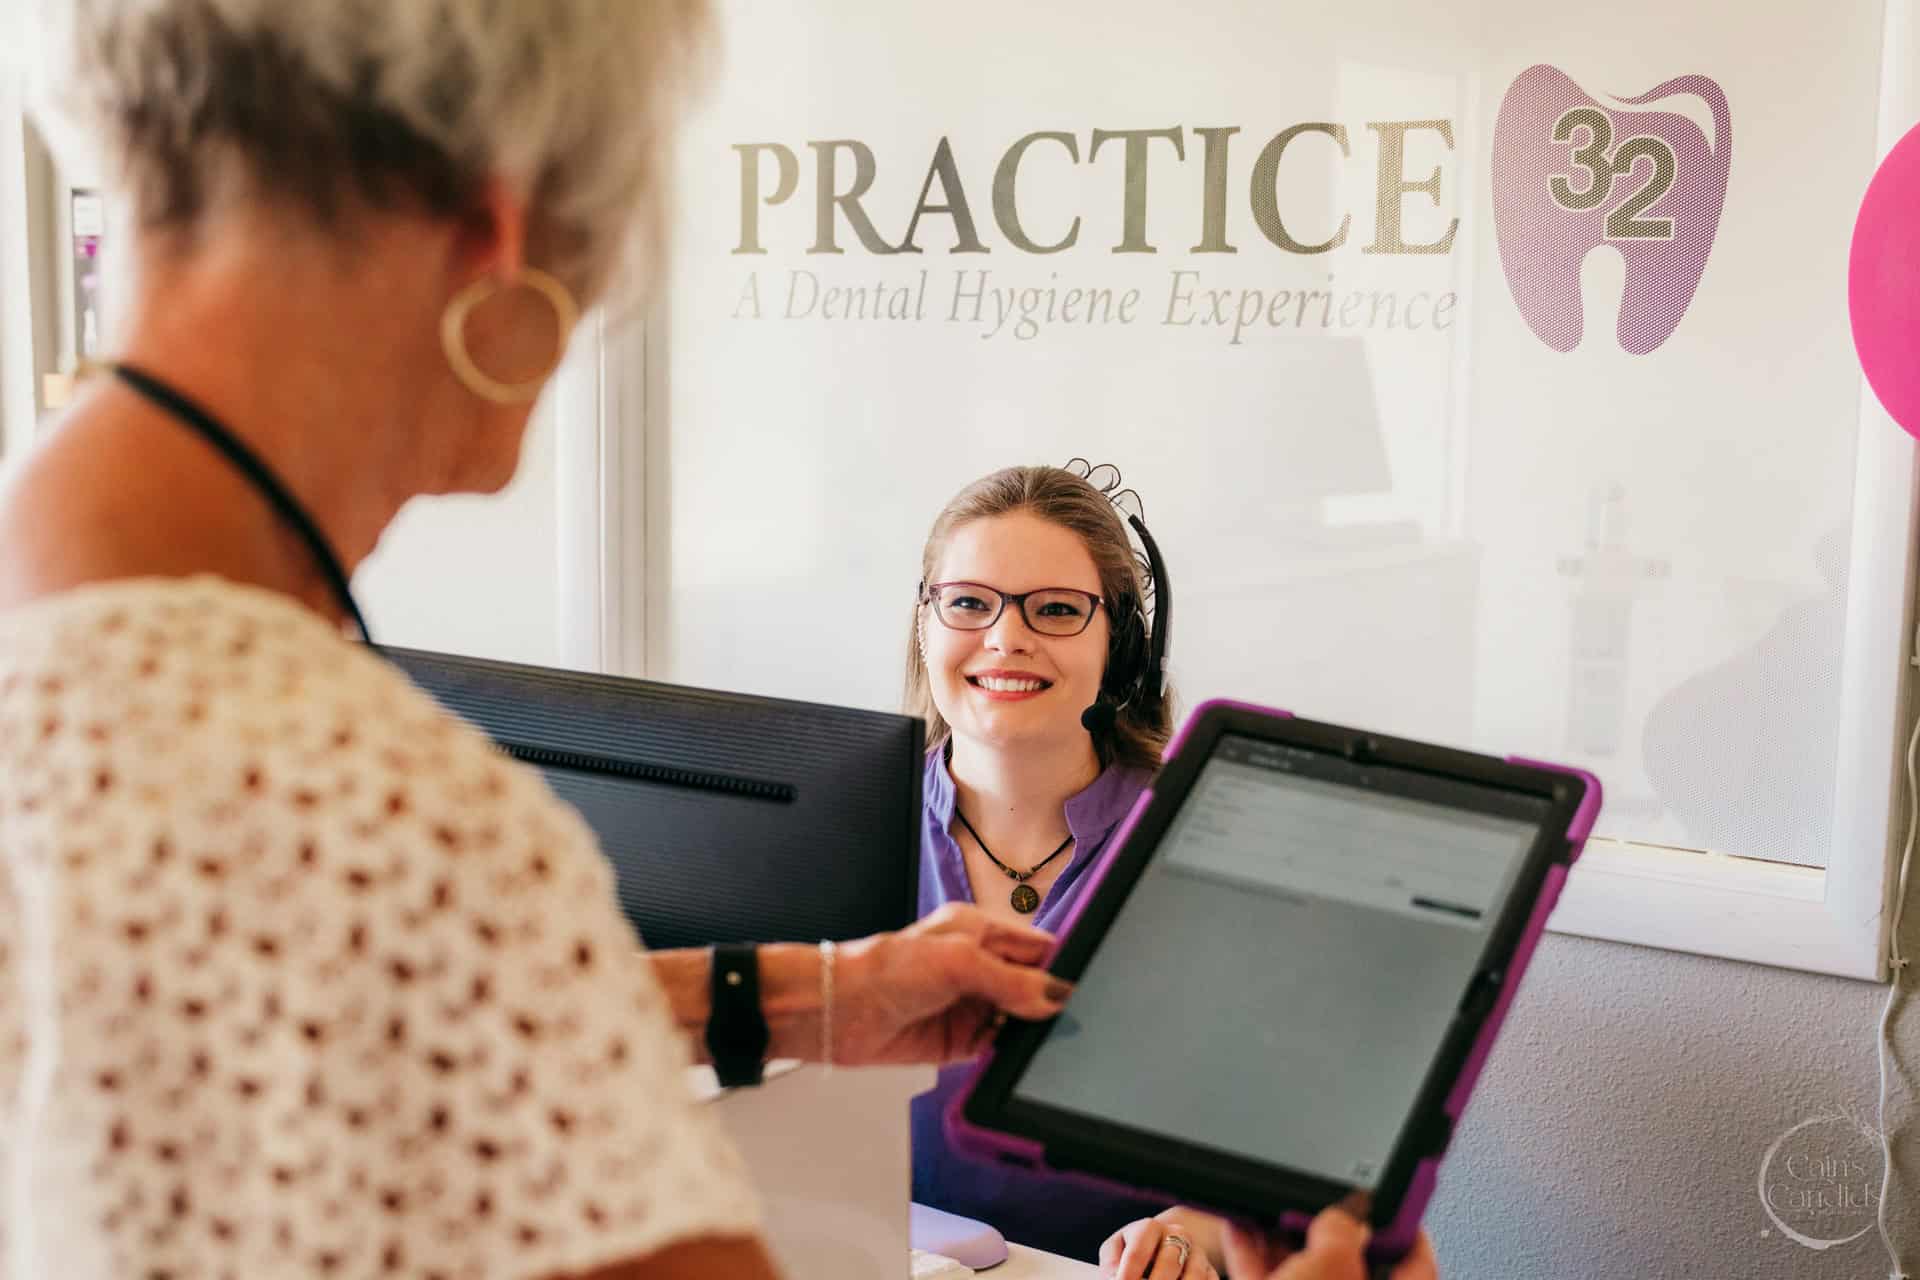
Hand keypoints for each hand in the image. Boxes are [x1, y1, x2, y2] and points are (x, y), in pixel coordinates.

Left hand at [829, 903, 1070, 1064]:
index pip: (1036, 947)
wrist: (837, 1010)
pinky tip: (1017, 1056)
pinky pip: (997, 1049)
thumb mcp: (958, 962)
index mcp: (980, 931)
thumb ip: (1011, 980)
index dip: (1061, 964)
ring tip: (1049, 1040)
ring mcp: (969, 1005)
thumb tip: (1055, 995)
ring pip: (1018, 1020)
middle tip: (1076, 1018)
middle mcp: (977, 967)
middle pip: (1031, 986)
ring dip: (1031, 1031)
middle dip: (1049, 1001)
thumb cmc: (884, 968)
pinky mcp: (958, 1041)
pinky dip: (1009, 1054)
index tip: (1088, 983)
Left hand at [1101, 1208, 1225, 1278]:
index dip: (1129, 1272)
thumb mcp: (1116, 1252)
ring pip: (1194, 1274)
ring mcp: (1197, 1253)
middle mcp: (1177, 1236)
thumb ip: (1111, 1265)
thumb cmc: (1133, 1252)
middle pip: (1170, 1261)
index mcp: (1148, 1228)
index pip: (1138, 1250)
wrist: (1163, 1245)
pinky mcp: (1210, 1271)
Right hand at [1222, 1209, 1436, 1279]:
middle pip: (1352, 1264)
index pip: (1417, 1263)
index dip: (1404, 1225)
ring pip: (1307, 1274)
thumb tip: (1345, 1213)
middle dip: (1329, 1227)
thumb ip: (1342, 1231)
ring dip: (1286, 1238)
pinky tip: (1242, 1228)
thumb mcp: (1327, 1268)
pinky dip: (1258, 1258)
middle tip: (1320, 1200)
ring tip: (1270, 1207)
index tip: (1390, 1198)